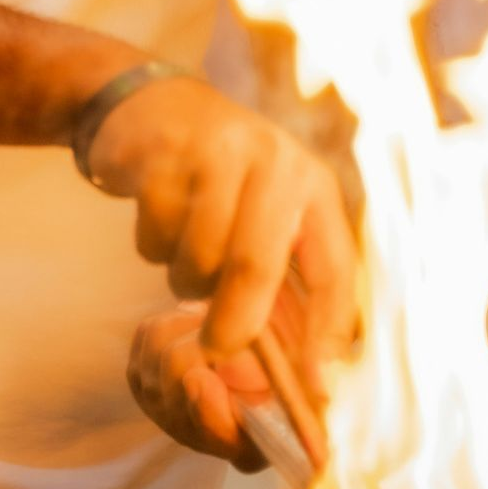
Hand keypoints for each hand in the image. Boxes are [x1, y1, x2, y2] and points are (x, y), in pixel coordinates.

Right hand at [90, 75, 357, 446]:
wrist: (153, 104)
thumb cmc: (222, 181)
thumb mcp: (270, 211)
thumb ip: (287, 276)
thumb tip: (309, 370)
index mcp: (311, 184)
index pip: (334, 266)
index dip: (327, 329)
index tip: (314, 384)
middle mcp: (272, 160)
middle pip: (256, 264)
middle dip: (236, 322)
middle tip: (217, 350)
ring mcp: (215, 151)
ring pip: (198, 255)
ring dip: (185, 276)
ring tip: (188, 252)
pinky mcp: (161, 153)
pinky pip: (155, 234)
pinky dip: (153, 245)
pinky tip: (160, 217)